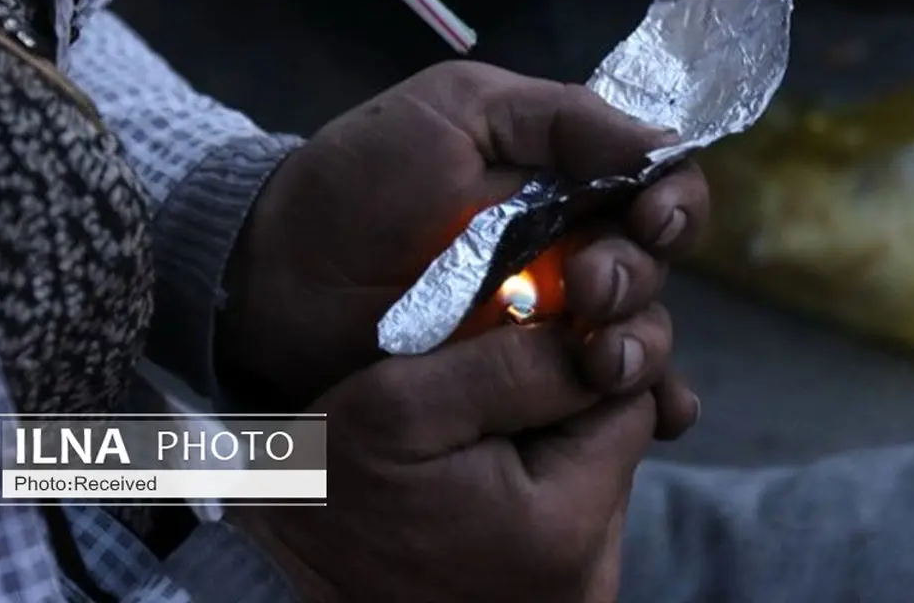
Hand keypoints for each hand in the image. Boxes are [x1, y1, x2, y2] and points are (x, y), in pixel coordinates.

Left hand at [218, 61, 707, 417]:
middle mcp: (569, 247)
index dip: (672, 201)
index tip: (652, 216)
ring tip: (605, 360)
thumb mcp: (455, 111)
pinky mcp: (524, 382)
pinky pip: (605, 397)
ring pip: (640, 331)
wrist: (276, 275)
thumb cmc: (360, 180)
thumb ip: (557, 117)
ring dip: (643, 344)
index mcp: (562, 179)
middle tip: (590, 288)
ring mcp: (548, 321)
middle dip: (637, 275)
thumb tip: (666, 141)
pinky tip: (658, 415)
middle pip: (651, 264)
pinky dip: (648, 404)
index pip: (653, 185)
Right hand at [231, 324, 657, 602]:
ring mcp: (578, 595)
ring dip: (550, 439)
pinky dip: (537, 484)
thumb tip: (600, 336)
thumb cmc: (331, 497)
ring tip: (476, 439)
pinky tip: (481, 480)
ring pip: (596, 472)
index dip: (583, 351)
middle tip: (487, 390)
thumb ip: (511, 363)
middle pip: (617, 437)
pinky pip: (572, 515)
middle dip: (565, 398)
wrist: (280, 589)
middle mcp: (592, 574)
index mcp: (565, 522)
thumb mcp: (400, 406)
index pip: (632, 396)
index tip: (524, 337)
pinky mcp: (557, 601)